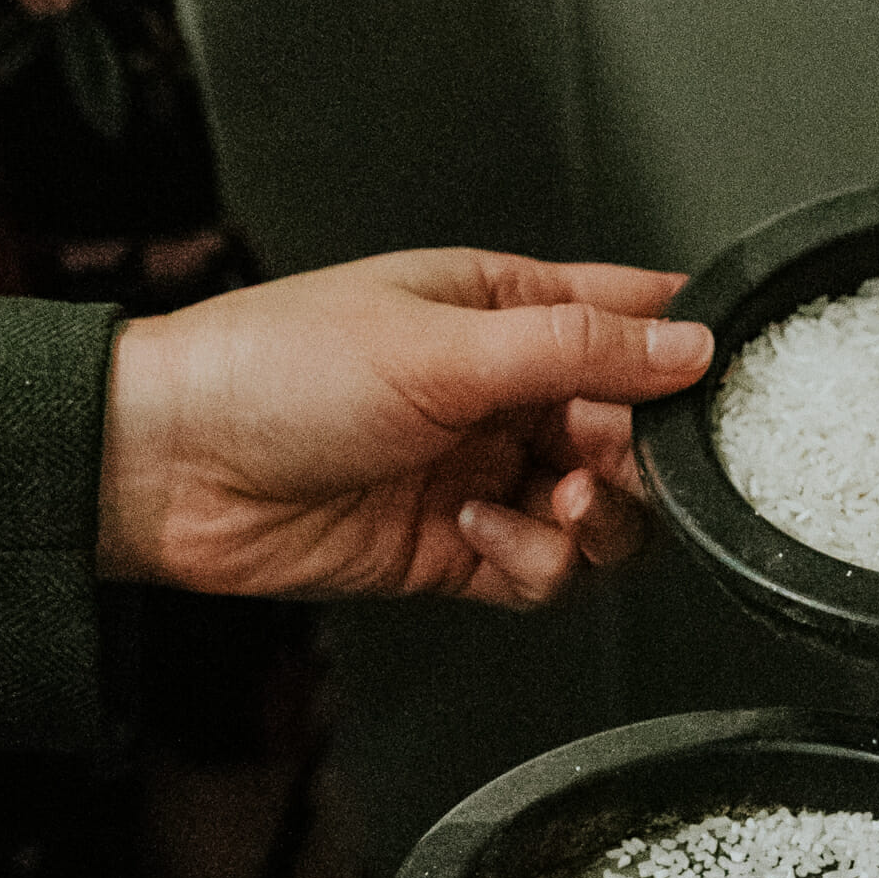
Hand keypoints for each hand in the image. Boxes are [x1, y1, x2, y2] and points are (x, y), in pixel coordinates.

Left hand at [96, 246, 710, 604]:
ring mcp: (484, 469)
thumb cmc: (273, 369)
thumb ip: (576, 348)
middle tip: (604, 464)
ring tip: (557, 507)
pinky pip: (542, 569)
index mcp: (503, 308)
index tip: (705, 391)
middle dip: (636, 458)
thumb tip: (686, 346)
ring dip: (595, 521)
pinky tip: (478, 530)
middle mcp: (502, 390)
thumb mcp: (443, 344)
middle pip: (631, 432)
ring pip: (601, 513)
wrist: (174, 466)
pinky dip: (532, 561)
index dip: (680, 356)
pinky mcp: (458, 546)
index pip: (629, 321)